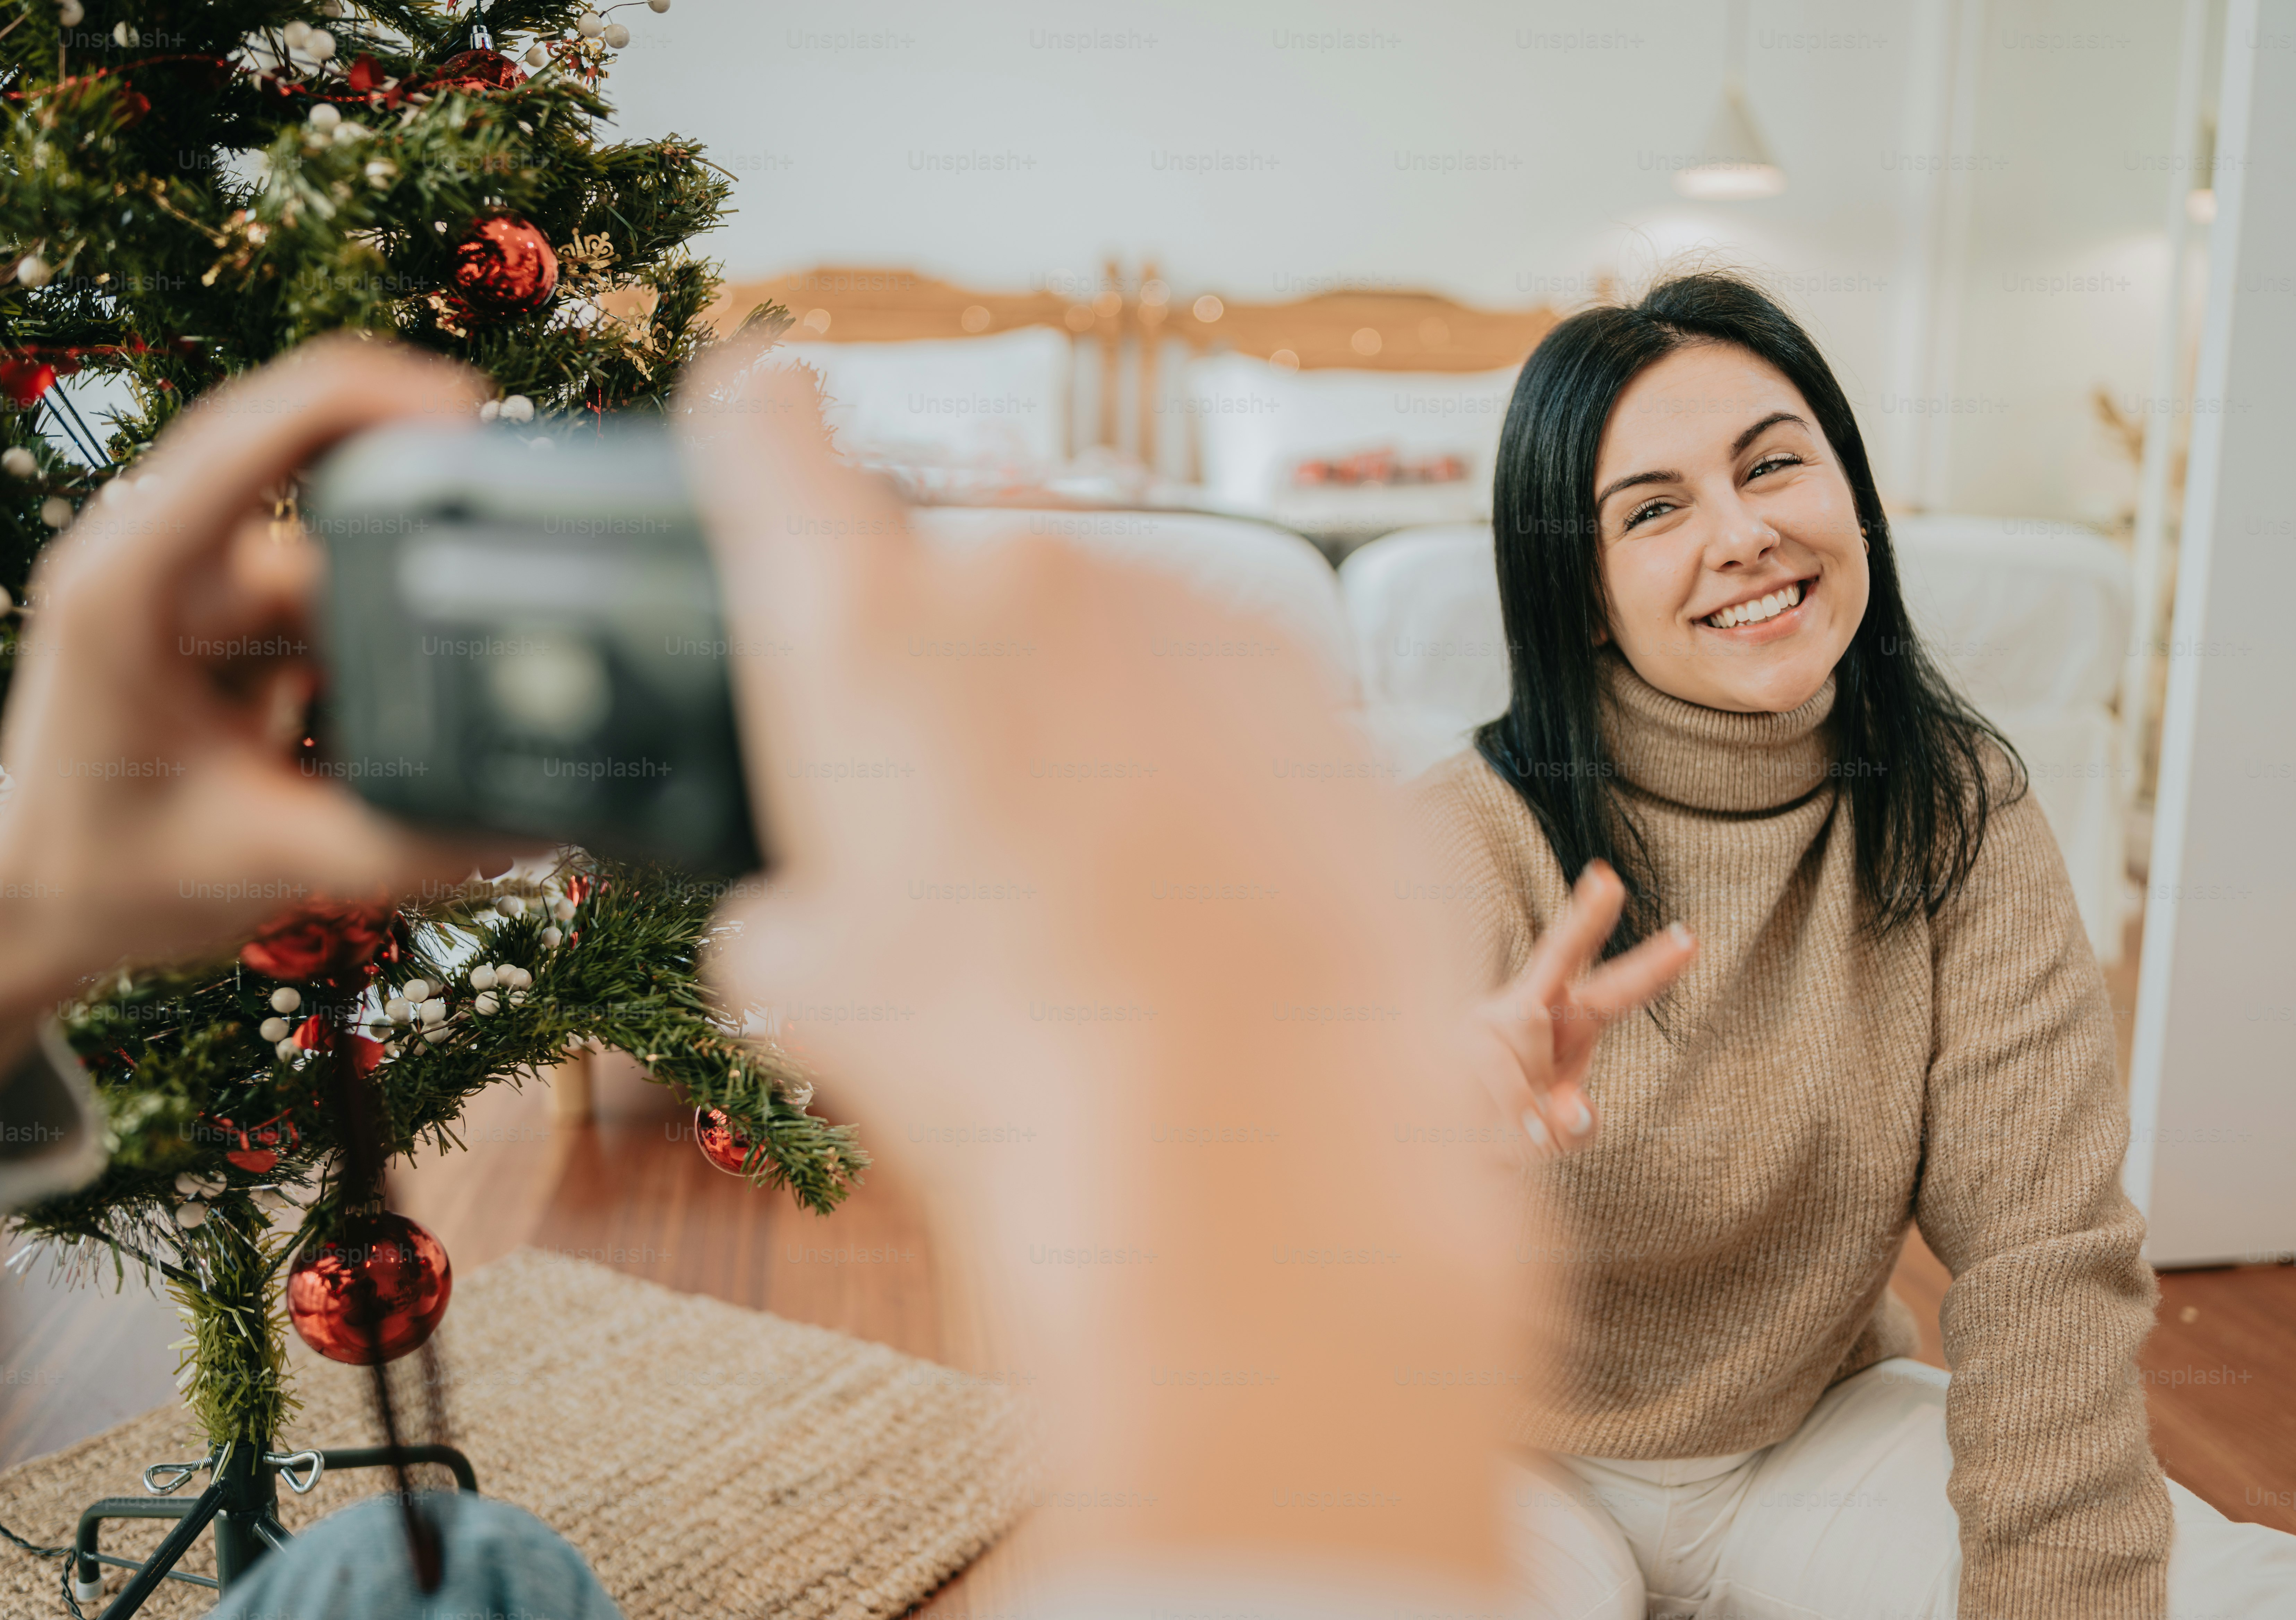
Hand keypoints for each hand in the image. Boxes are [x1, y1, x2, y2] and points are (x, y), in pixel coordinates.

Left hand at [0, 337, 499, 1018]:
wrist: (37, 905)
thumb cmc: (113, 878)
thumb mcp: (271, 865)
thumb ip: (410, 845)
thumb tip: (540, 824)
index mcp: (131, 582)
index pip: (259, 431)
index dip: (376, 395)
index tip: (481, 416)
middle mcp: (156, 557)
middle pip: (315, 470)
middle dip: (416, 519)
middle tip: (498, 592)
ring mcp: (193, 581)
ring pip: (337, 557)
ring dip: (384, 636)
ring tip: (366, 748)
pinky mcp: (225, 614)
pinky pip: (329, 602)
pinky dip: (369, 658)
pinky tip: (351, 742)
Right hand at [679, 353, 1523, 1586]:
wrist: (1253, 1136)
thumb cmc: (1014, 1065)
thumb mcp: (820, 1001)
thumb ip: (787, 914)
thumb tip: (798, 918)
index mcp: (863, 620)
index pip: (766, 429)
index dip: (758, 430)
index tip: (768, 433)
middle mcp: (1027, 571)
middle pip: (966, 571)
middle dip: (963, 668)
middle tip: (981, 821)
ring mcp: (1189, 611)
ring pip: (1112, 634)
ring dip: (1099, 721)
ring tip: (1115, 892)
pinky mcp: (1317, 678)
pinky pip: (1234, 694)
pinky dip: (1216, 765)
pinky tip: (1218, 893)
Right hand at [1469, 861, 1695, 1155]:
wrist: (1441, 1153)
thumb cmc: (1503, 1135)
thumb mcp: (1554, 1141)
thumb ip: (1576, 1130)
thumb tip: (1572, 1108)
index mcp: (1564, 1027)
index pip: (1611, 992)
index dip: (1652, 968)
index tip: (1690, 938)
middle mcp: (1526, 1009)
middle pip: (1558, 953)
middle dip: (1586, 918)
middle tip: (1610, 881)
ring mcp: (1489, 1018)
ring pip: (1528, 1031)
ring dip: (1525, 1095)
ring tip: (1512, 1131)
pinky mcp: (1457, 1038)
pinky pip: (1497, 1069)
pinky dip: (1506, 1110)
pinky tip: (1492, 1130)